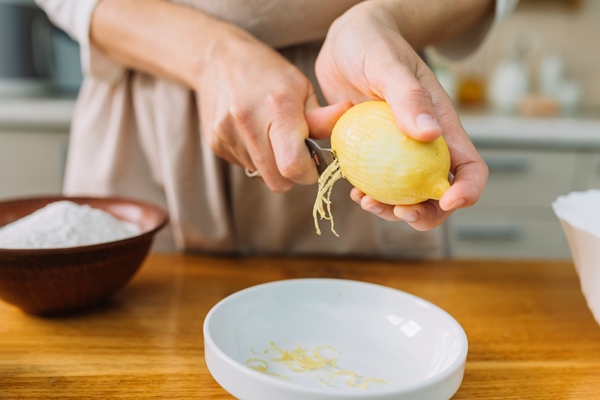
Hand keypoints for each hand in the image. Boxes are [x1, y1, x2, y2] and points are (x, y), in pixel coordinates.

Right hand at [194, 25, 348, 191]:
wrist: (218, 59)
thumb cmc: (269, 73)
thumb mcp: (302, 88)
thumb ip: (322, 119)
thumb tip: (346, 138)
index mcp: (277, 108)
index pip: (292, 165)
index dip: (307, 173)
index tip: (313, 164)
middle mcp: (248, 123)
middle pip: (277, 181)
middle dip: (291, 175)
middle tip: (296, 154)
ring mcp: (227, 135)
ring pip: (261, 175)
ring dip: (272, 164)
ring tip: (271, 135)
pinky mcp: (215, 143)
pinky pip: (245, 166)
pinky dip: (255, 157)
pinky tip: (254, 133)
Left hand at [315, 2, 487, 229]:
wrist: (346, 42)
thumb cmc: (374, 44)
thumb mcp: (390, 65)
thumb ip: (409, 96)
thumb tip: (429, 135)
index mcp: (441, 127)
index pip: (469, 168)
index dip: (467, 192)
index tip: (448, 201)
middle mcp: (423, 146)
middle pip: (437, 195)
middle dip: (424, 214)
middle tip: (396, 210)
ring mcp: (396, 153)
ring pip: (404, 196)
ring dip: (390, 209)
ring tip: (364, 201)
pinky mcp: (371, 154)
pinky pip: (375, 185)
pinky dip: (368, 196)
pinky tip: (352, 191)